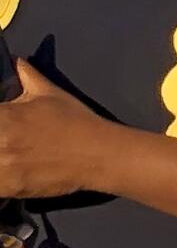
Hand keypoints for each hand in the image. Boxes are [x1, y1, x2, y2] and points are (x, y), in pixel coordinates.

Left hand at [0, 61, 110, 198]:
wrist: (97, 154)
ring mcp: (2, 167)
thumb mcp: (50, 93)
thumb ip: (25, 75)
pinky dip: (0, 179)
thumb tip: (14, 60)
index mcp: (3, 116)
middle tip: (6, 140)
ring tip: (8, 153)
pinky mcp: (8, 187)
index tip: (2, 120)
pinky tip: (10, 170)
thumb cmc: (74, 121)